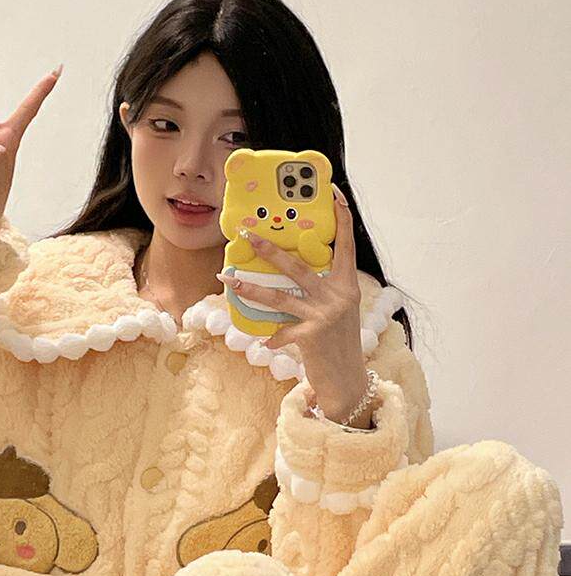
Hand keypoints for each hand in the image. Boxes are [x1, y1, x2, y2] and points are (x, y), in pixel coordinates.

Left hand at [217, 185, 370, 424]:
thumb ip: (322, 293)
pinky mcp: (312, 336)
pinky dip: (273, 338)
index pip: (345, 246)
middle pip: (298, 267)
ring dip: (250, 287)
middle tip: (249, 236)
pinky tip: (265, 343)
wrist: (348, 381)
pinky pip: (282, 333)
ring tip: (228, 279)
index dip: (342, 219)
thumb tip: (290, 275)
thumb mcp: (338, 313)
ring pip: (279, 296)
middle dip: (271, 250)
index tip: (334, 194)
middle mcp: (338, 297)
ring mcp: (325, 316)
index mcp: (347, 286)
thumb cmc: (338, 344)